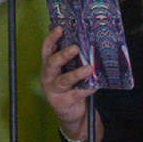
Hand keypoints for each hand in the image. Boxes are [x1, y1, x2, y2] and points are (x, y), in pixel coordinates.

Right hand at [38, 26, 99, 141]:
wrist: (70, 112)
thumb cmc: (71, 86)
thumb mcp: (68, 70)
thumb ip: (74, 59)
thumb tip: (89, 42)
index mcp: (48, 66)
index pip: (47, 49)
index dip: (52, 39)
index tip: (59, 29)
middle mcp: (47, 77)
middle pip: (52, 63)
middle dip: (63, 55)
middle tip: (75, 48)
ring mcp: (53, 90)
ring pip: (63, 80)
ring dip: (76, 73)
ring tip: (89, 68)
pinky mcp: (61, 102)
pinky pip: (76, 94)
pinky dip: (87, 89)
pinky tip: (95, 84)